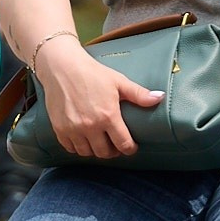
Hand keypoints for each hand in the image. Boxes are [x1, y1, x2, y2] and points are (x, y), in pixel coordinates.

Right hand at [32, 36, 164, 160]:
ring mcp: (73, 129)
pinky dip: (78, 147)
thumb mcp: (118, 81)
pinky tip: (83, 139)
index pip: (123, 144)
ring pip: (87, 153)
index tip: (131, 147)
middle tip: (115, 145)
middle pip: (105, 153)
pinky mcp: (59, 129)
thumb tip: (160, 97)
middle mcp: (90, 126)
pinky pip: (70, 148)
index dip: (130, 149)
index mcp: (108, 115)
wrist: (62, 67)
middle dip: (113, 151)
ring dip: (95, 150)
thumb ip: (139, 94)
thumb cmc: (92, 73)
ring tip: (99, 142)